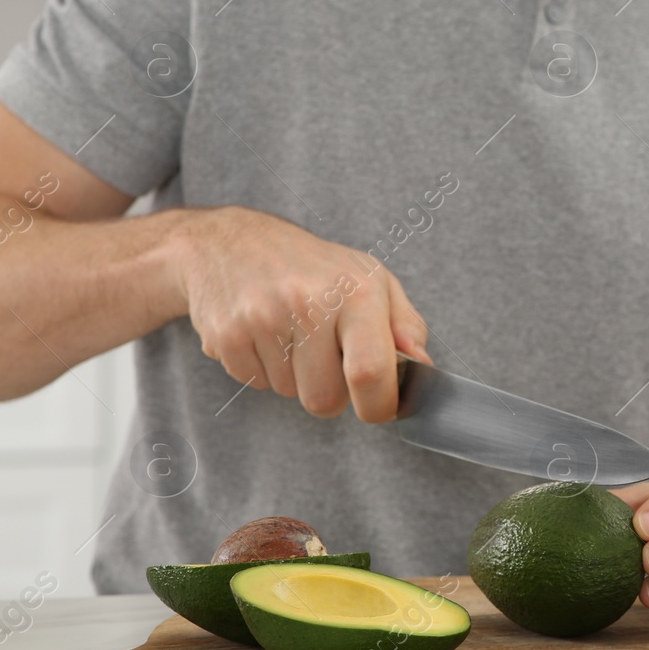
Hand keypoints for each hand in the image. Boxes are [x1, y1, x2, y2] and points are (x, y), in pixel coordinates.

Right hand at [169, 206, 429, 421]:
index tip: (380, 407)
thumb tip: (422, 366)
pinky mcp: (226, 334)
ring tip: (291, 335)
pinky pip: (255, 383)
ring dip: (295, 377)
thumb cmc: (314, 266)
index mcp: (355, 292)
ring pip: (289, 393)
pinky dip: (262, 368)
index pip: (370, 372)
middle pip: (325, 399)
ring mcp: (263, 318)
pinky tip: (263, 333)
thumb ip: (405, 326)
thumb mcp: (372, 279)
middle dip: (331, 392)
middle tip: (326, 357)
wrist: (232, 241)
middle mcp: (309, 303)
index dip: (378, 405)